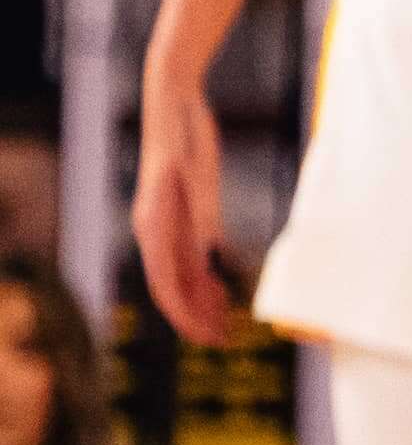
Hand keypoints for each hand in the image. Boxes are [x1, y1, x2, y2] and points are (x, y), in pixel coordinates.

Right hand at [128, 77, 236, 343]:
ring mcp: (167, 223)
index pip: (164, 282)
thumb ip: (198, 211)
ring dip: (200, 301)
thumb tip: (203, 249)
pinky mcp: (183, 214)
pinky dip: (203, 278)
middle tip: (223, 341)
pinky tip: (219, 292)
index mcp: (153, 223)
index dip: (183, 312)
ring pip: (181, 275)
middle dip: (195, 316)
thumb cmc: (184, 134)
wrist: (175, 104)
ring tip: (225, 325)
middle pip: (172, 286)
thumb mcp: (195, 173)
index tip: (203, 335)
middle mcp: (155, 229)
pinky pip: (190, 256)